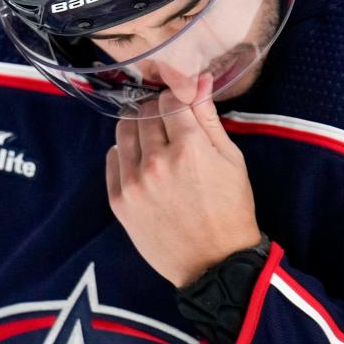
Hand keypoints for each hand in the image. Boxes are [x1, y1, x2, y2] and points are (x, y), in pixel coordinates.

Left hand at [106, 74, 261, 286]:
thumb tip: (198, 81)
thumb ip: (208, 118)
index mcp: (189, 149)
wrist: (215, 263)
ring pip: (124, 130)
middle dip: (159, 111)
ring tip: (155, 141)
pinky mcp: (118, 200)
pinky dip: (125, 153)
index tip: (182, 103)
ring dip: (138, 127)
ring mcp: (133, 183)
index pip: (170, 99)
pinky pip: (112, 158)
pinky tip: (143, 163)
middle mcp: (156, 162)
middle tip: (171, 124)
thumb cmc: (231, 209)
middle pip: (144, 112)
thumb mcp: (231, 160)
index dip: (178, 96)